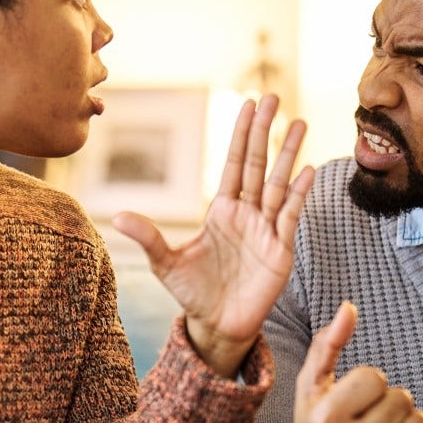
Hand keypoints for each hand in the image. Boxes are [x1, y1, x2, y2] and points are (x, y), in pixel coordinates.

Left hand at [113, 94, 313, 376]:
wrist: (217, 326)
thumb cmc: (193, 293)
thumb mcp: (165, 264)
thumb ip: (148, 237)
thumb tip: (116, 216)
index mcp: (221, 211)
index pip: (232, 164)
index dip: (240, 134)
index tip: (246, 104)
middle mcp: (246, 214)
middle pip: (257, 164)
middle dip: (265, 131)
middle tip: (272, 96)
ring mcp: (266, 230)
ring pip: (278, 183)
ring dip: (289, 153)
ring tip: (300, 122)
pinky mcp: (280, 251)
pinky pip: (289, 217)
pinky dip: (297, 194)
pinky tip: (305, 171)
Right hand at [279, 302, 422, 422]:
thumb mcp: (309, 389)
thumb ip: (327, 346)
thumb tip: (349, 308)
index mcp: (326, 417)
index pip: (374, 377)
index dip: (366, 384)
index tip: (353, 400)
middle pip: (400, 396)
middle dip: (386, 402)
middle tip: (367, 417)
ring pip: (419, 419)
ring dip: (405, 420)